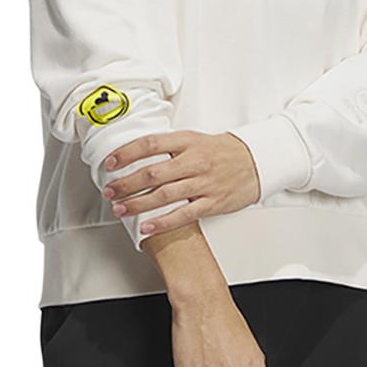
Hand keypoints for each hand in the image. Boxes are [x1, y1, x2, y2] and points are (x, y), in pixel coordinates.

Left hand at [102, 131, 260, 236]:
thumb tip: (135, 154)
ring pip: (164, 195)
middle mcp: (194, 161)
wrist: (256, 161)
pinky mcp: (212, 202)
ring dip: (138, 204)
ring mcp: (204, 182)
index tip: (110, 162)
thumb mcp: (195, 139)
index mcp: (187, 141)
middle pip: (153, 173)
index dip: (126, 153)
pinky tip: (146, 227)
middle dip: (126, 183)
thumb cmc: (221, 151)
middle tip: (109, 190)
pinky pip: (183, 214)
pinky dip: (162, 222)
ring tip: (120, 208)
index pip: (150, 144)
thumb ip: (169, 146)